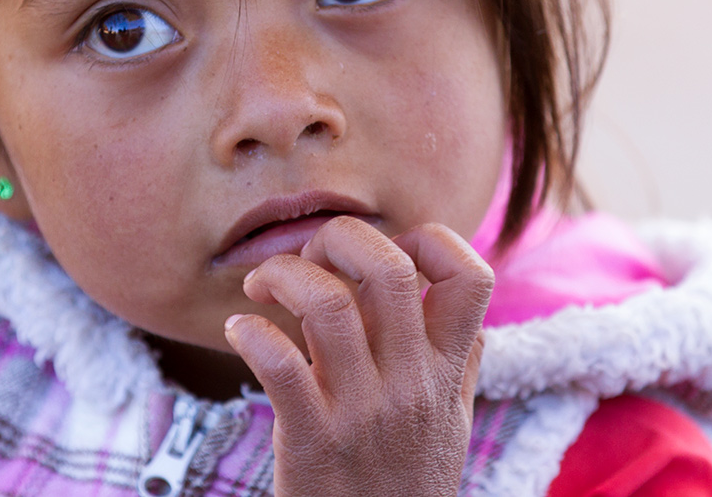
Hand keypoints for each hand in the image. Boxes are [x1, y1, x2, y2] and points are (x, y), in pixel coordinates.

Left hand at [223, 217, 492, 496]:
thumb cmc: (405, 487)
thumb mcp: (451, 427)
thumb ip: (457, 365)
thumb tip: (463, 308)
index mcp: (445, 372)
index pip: (470, 275)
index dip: (427, 239)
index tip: (383, 250)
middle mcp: (410, 385)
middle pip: (388, 268)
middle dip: (338, 239)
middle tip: (308, 260)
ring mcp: (362, 413)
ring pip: (327, 305)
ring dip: (282, 275)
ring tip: (262, 288)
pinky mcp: (312, 440)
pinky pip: (278, 364)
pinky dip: (249, 332)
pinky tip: (240, 331)